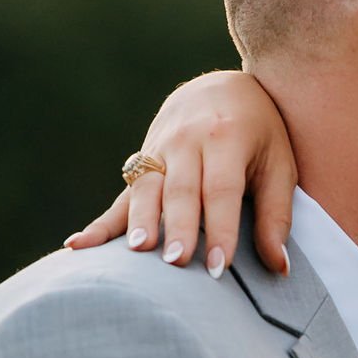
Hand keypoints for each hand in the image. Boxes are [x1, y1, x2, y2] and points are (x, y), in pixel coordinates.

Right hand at [65, 70, 298, 278]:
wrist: (220, 88)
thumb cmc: (260, 134)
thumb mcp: (279, 165)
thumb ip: (276, 215)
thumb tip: (280, 268)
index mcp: (227, 137)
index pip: (221, 190)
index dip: (220, 229)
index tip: (218, 267)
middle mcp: (188, 140)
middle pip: (181, 189)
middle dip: (177, 227)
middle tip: (175, 262)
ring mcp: (159, 148)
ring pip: (147, 189)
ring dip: (141, 221)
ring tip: (137, 251)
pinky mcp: (142, 163)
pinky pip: (121, 196)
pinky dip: (99, 224)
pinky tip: (77, 246)